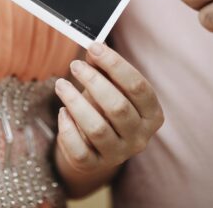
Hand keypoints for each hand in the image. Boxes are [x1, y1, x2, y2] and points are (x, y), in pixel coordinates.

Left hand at [55, 43, 162, 191]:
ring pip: (97, 128)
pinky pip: (79, 150)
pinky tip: (62, 112)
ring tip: (60, 84)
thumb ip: (104, 67)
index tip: (93, 47)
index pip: (137, 86)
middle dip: (93, 81)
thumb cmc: (105, 105)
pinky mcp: (95, 165)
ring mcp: (119, 154)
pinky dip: (67, 129)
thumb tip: (95, 46)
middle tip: (75, 64)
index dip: (115, 64)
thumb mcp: (110, 85)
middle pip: (118, 106)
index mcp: (151, 113)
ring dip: (75, 102)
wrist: (97, 143)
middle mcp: (140, 136)